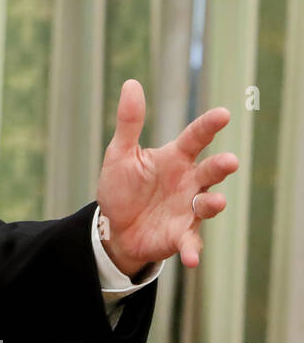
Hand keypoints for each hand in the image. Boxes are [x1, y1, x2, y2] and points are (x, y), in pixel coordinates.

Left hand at [95, 79, 238, 275]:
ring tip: (211, 202)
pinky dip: (192, 251)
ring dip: (212, 203)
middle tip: (228, 161)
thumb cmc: (122, 187)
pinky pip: (190, 243)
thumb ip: (129, 122)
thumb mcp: (120, 154)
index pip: (194, 138)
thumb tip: (131, 84)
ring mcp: (188, 210)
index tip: (223, 114)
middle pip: (209, 172)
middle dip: (220, 167)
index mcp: (174, 159)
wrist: (114, 227)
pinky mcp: (181, 236)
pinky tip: (192, 259)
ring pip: (207, 204)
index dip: (208, 126)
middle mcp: (188, 182)